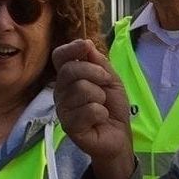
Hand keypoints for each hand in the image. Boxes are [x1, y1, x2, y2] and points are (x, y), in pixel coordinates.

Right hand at [51, 39, 135, 178]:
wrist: (118, 135)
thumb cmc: (112, 106)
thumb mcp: (111, 79)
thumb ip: (99, 63)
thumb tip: (86, 44)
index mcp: (69, 78)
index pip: (59, 57)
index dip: (70, 48)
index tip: (85, 46)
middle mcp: (61, 92)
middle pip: (70, 70)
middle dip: (95, 73)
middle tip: (106, 83)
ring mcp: (63, 109)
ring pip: (80, 90)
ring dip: (100, 97)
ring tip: (102, 106)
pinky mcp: (69, 127)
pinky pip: (88, 110)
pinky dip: (101, 112)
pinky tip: (100, 118)